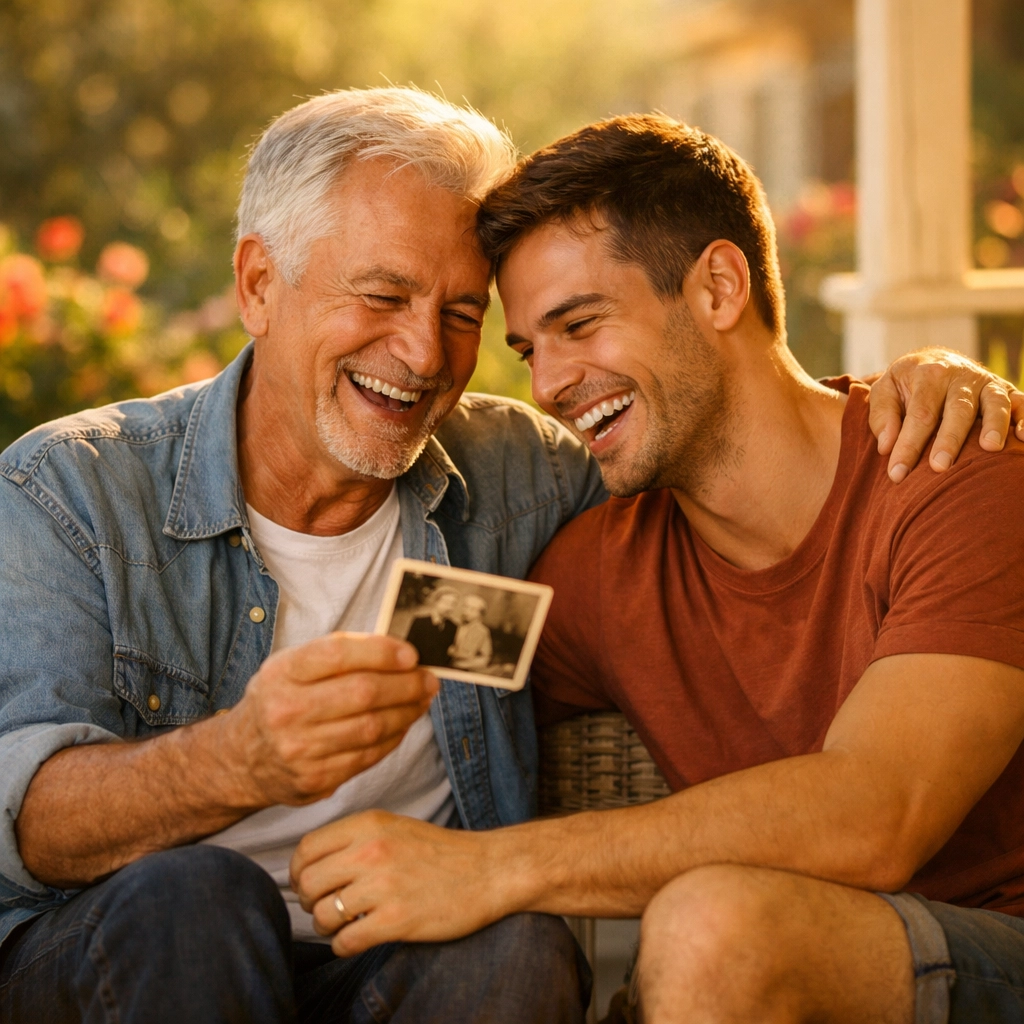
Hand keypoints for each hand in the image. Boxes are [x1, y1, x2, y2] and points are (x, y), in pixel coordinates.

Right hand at [221, 633, 438, 806]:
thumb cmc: (279, 700)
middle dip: (405, 684)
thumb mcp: (292, 665)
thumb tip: (398, 651)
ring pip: (371, 727)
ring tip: (422, 700)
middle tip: (428, 679)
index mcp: (282, 673)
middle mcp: (286, 711)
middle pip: (362, 693)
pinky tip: (403, 724)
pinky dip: (394, 738)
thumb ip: (338, 654)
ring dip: (407, 712)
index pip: (337, 653)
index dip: (380, 652)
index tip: (410, 654)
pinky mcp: (315, 780)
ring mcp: (299, 750)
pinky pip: (368, 756)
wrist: (241, 757)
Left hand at [290, 811, 504, 954]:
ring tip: (345, 924)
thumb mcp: (394, 828)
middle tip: (326, 907)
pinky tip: (359, 939)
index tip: (307, 884)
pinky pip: (345, 941)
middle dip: (310, 902)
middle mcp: (372, 851)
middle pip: (308, 883)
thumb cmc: (439, 852)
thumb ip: (354, 839)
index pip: (307, 849)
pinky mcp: (397, 920)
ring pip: (322, 915)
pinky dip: (344, 946)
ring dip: (327, 927)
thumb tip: (309, 866)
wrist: (488, 870)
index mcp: (369, 824)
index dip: (299, 872)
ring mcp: (384, 886)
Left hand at [867, 348, 1023, 482]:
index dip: (908, 445)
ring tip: (989, 449)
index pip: (918, 414)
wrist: (935, 360)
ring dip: (994, 425)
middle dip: (949, 440)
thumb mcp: (886, 390)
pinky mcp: (1005, 389)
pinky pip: (1021, 402)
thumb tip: (887, 446)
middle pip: (957, 410)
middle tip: (939, 467)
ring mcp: (985, 382)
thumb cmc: (905, 385)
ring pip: (994, 403)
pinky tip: (1022, 437)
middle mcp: (959, 376)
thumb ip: (883, 416)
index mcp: (927, 374)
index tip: (897, 474)